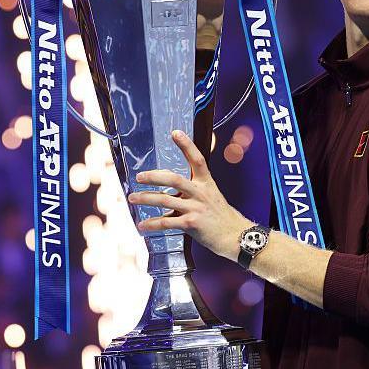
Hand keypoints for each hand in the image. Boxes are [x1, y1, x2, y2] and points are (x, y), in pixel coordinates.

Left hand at [128, 130, 252, 261]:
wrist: (235, 236)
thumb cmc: (221, 216)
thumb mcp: (211, 196)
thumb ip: (193, 190)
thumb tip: (171, 189)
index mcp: (206, 183)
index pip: (197, 159)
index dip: (186, 145)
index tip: (175, 133)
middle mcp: (200, 193)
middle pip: (174, 179)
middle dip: (153, 177)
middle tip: (139, 177)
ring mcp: (195, 208)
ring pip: (165, 200)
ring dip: (146, 198)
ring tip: (133, 198)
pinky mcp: (191, 224)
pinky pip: (167, 222)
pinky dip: (152, 224)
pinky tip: (143, 225)